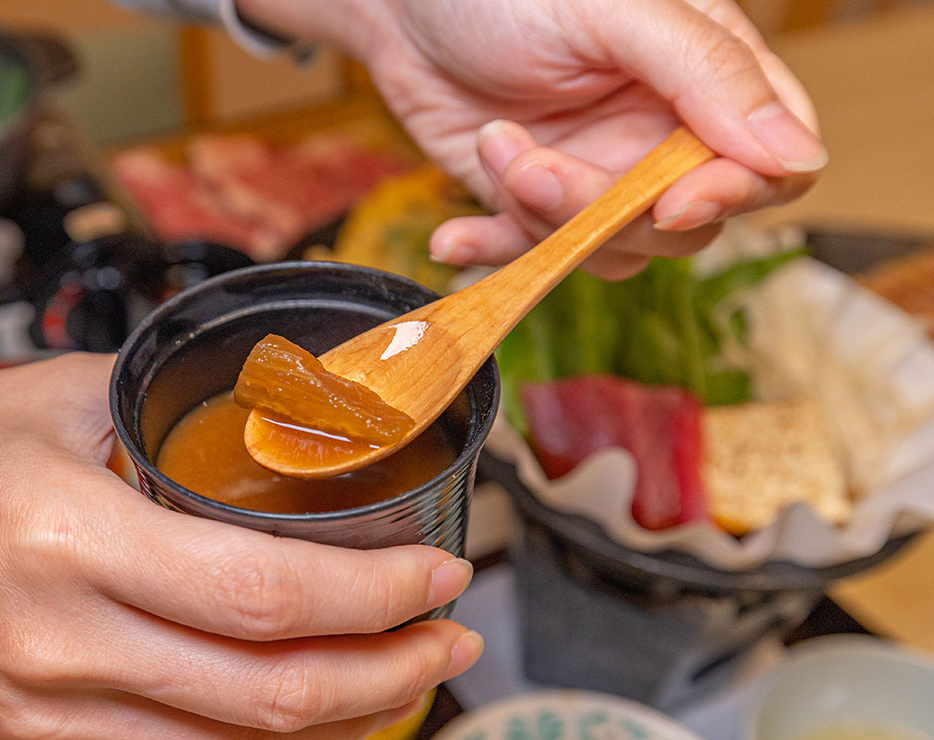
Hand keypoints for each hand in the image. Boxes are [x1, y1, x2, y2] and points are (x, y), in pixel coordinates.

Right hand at [0, 356, 479, 739]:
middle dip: (392, 671)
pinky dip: (268, 734)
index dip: (377, 596)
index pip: (264, 597)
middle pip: (273, 692)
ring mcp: (48, 712)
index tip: (442, 571)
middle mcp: (59, 645)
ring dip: (348, 713)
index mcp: (67, 541)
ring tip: (409, 670)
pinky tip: (314, 699)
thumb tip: (289, 415)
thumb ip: (179, 414)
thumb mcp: (64, 398)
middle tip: (453, 635)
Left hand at [241, 0, 823, 277]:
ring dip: (538, 220)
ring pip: (608, 250)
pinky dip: (496, 251)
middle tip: (528, 165)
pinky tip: (453, 237)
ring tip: (490, 148)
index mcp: (706, 75)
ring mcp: (598, 173)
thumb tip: (796, 157)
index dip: (729, 195)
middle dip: (599, 209)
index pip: (768, 166)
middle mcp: (661, 133)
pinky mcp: (535, 201)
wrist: (401, 3)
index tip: (669, 204)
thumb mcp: (615, 10)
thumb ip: (707, 74)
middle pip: (680, 224)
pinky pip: (539, 256)